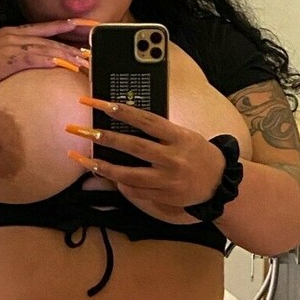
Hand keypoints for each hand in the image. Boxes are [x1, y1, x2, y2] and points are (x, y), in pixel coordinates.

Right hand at [0, 18, 99, 100]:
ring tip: (85, 61)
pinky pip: (35, 58)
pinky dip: (52, 60)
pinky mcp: (8, 59)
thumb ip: (10, 57)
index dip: (64, 27)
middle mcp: (12, 35)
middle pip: (49, 37)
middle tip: (92, 47)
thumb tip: (25, 64)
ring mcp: (10, 45)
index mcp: (9, 33)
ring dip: (68, 54)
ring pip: (46, 47)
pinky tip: (65, 64)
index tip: (82, 27)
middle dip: (72, 42)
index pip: (43, 28)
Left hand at [64, 96, 230, 225]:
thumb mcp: (184, 135)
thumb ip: (159, 131)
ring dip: (102, 167)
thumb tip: (125, 120)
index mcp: (178, 136)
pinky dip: (120, 184)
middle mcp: (172, 158)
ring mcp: (167, 180)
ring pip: (128, 175)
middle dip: (102, 138)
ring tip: (81, 159)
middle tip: (79, 131)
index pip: (144, 120)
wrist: (220, 183)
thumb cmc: (198, 153)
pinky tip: (107, 175)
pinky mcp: (163, 196)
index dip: (120, 111)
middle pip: (132, 147)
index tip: (98, 103)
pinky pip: (135, 191)